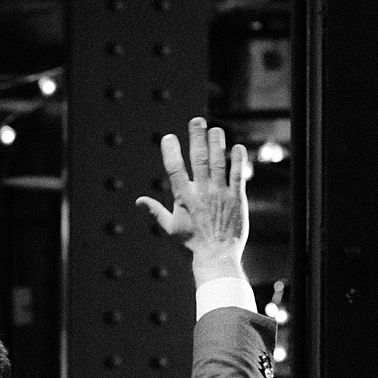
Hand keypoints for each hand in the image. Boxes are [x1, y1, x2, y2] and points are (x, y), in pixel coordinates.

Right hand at [134, 117, 251, 281]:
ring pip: (219, 162)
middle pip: (199, 158)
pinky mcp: (237, 198)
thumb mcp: (170, 228)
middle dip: (197, 137)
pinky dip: (238, 160)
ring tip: (215, 129)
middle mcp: (202, 191)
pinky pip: (238, 174)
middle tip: (197, 121)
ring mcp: (220, 193)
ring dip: (217, 143)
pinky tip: (237, 147)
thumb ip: (156, 211)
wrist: (216, 257)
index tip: (168, 137)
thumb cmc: (191, 244)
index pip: (175, 168)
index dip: (171, 151)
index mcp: (183, 197)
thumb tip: (139, 201)